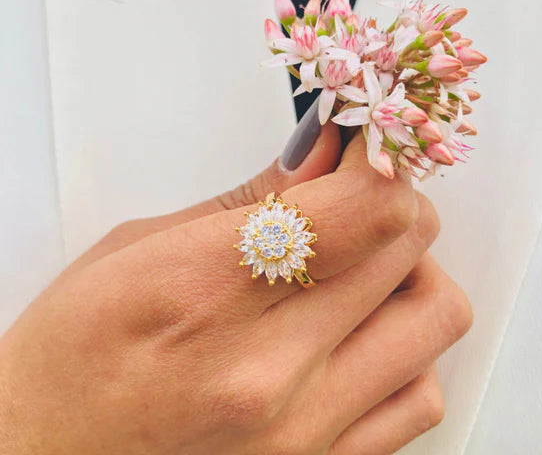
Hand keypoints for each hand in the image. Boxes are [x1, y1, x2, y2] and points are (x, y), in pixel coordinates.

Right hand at [0, 125, 471, 454]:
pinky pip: (422, 396)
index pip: (362, 207)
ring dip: (413, 272)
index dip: (377, 161)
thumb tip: (323, 152)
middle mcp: (270, 370)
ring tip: (363, 268)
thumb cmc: (71, 356)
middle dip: (394, 198)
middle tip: (356, 193)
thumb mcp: (137, 246)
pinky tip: (362, 335)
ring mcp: (304, 431)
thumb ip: (248, 199)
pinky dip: (410, 349)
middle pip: (408, 243)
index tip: (363, 148)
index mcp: (209, 292)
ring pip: (437, 315)